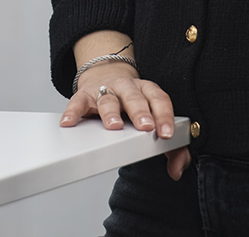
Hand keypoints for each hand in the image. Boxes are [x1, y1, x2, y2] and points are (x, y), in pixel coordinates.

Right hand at [58, 62, 187, 178]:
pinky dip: (73, 112)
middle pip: (134, 98)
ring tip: (114, 126)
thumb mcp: (155, 121)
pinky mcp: (84, 95)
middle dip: (140, 112)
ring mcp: (105, 89)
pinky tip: (70, 122)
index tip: (167, 133)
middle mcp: (127, 87)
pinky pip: (78, 101)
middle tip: (145, 127)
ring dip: (111, 113)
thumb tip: (177, 169)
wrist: (107, 79)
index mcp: (147, 91)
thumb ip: (173, 148)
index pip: (159, 99)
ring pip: (108, 99)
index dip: (164, 115)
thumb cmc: (134, 107)